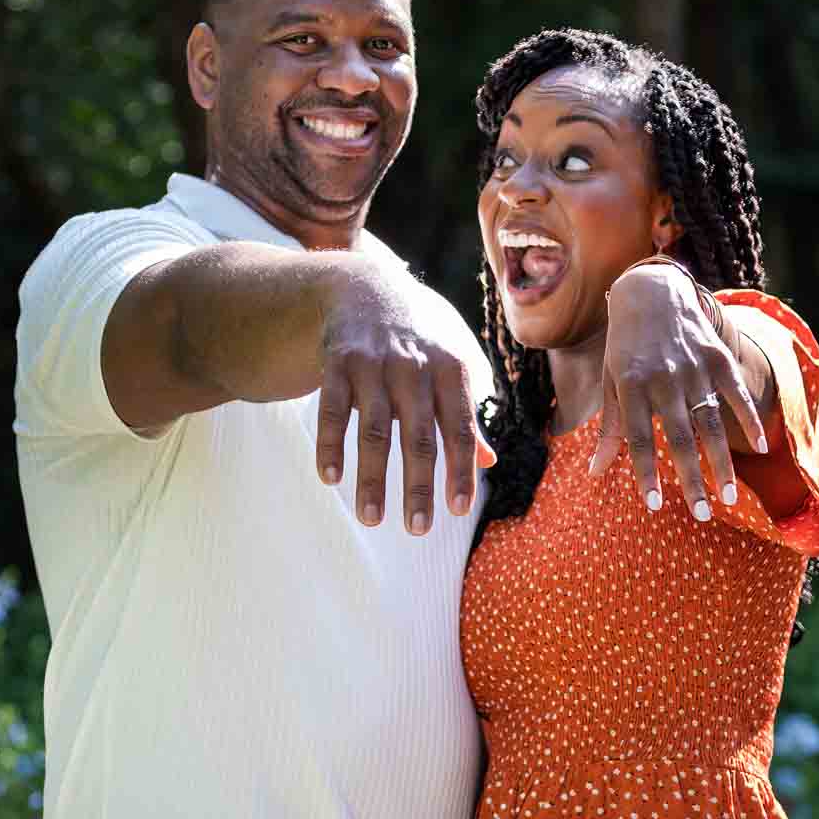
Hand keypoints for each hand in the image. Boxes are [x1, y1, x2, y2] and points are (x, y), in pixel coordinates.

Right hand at [314, 264, 496, 533]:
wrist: (366, 288)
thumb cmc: (419, 338)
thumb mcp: (450, 365)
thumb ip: (465, 413)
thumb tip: (488, 462)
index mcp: (450, 369)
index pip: (460, 428)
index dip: (460, 470)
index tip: (459, 510)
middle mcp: (414, 366)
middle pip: (418, 436)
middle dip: (418, 485)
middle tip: (418, 530)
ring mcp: (374, 364)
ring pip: (374, 430)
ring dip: (372, 478)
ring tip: (372, 519)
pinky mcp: (337, 362)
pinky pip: (332, 410)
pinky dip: (330, 445)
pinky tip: (330, 478)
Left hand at [588, 262, 767, 520]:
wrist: (650, 293)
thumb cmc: (625, 348)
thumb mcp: (611, 383)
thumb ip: (609, 429)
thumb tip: (595, 473)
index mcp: (631, 386)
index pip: (639, 438)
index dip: (646, 473)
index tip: (655, 506)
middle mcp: (663, 378)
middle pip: (680, 437)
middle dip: (692, 479)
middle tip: (702, 515)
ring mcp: (693, 367)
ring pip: (711, 422)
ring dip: (722, 462)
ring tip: (730, 497)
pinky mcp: (717, 357)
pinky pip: (737, 393)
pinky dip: (749, 419)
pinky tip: (760, 448)